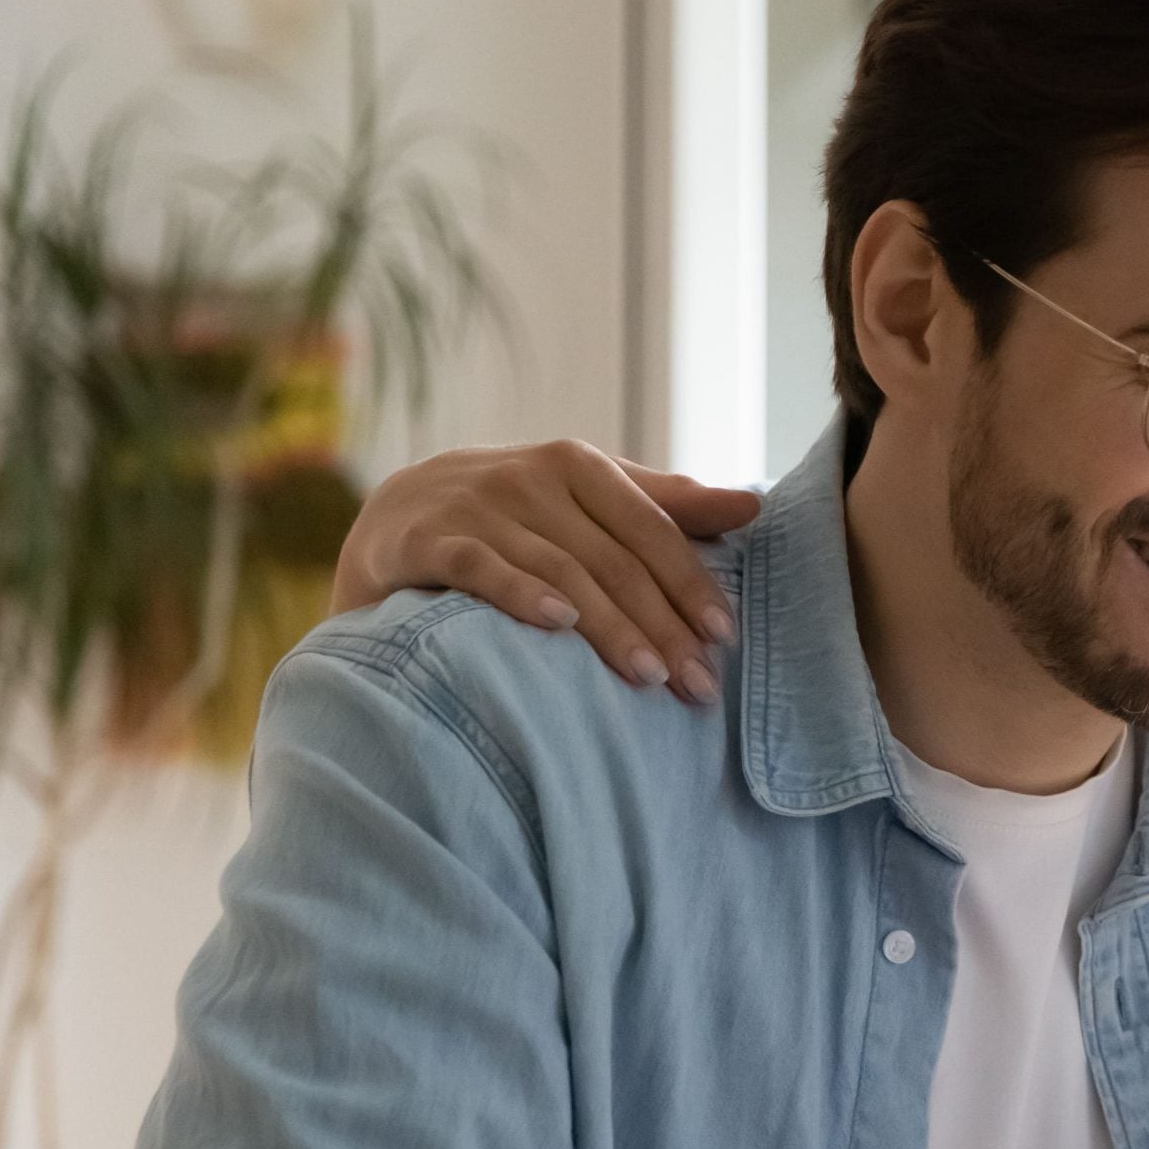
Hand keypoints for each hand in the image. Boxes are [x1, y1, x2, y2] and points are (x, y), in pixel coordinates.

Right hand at [332, 440, 759, 701]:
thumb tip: (754, 506)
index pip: (651, 528)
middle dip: (661, 625)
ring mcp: (476, 505)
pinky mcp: (427, 538)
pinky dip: (520, 592)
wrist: (394, 515)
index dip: (690, 583)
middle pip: (613, 559)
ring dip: (609, 625)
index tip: (724, 637)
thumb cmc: (514, 514)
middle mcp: (530, 477)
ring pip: (560, 570)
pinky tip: (558, 625)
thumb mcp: (586, 498)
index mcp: (579, 465)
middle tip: (698, 684)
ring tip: (648, 677)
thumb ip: (664, 504)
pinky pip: (480, 567)